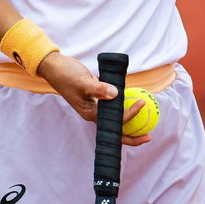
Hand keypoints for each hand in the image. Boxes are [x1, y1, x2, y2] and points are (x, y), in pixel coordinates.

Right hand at [36, 52, 151, 145]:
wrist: (55, 67)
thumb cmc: (66, 75)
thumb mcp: (83, 82)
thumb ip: (99, 88)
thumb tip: (117, 94)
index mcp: (90, 113)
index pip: (113, 123)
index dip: (129, 117)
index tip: (141, 104)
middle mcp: (94, 113)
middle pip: (114, 130)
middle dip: (132, 135)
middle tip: (149, 136)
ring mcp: (95, 106)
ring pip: (115, 119)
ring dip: (130, 122)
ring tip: (146, 124)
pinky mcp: (97, 97)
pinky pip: (113, 106)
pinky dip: (124, 106)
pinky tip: (134, 102)